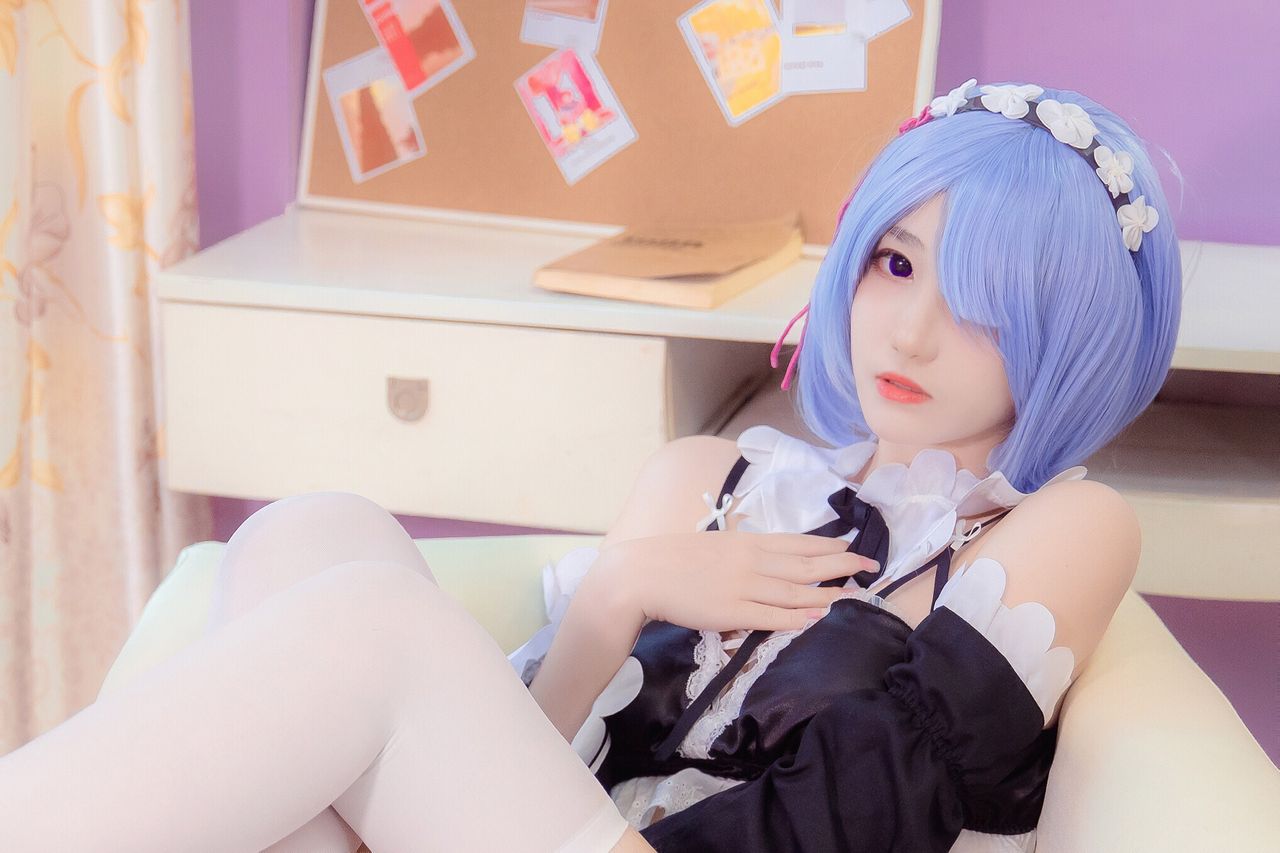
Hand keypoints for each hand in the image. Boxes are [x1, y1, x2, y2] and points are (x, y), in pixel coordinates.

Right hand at [598, 531, 877, 633]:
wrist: (642, 574)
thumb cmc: (676, 559)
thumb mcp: (717, 545)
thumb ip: (746, 551)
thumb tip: (774, 558)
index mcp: (747, 542)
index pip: (798, 543)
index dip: (830, 546)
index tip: (854, 546)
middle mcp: (752, 562)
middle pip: (806, 565)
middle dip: (842, 566)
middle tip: (871, 567)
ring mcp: (743, 588)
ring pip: (796, 591)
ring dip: (828, 593)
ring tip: (855, 593)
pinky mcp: (732, 613)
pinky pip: (772, 616)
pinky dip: (797, 616)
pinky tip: (818, 616)